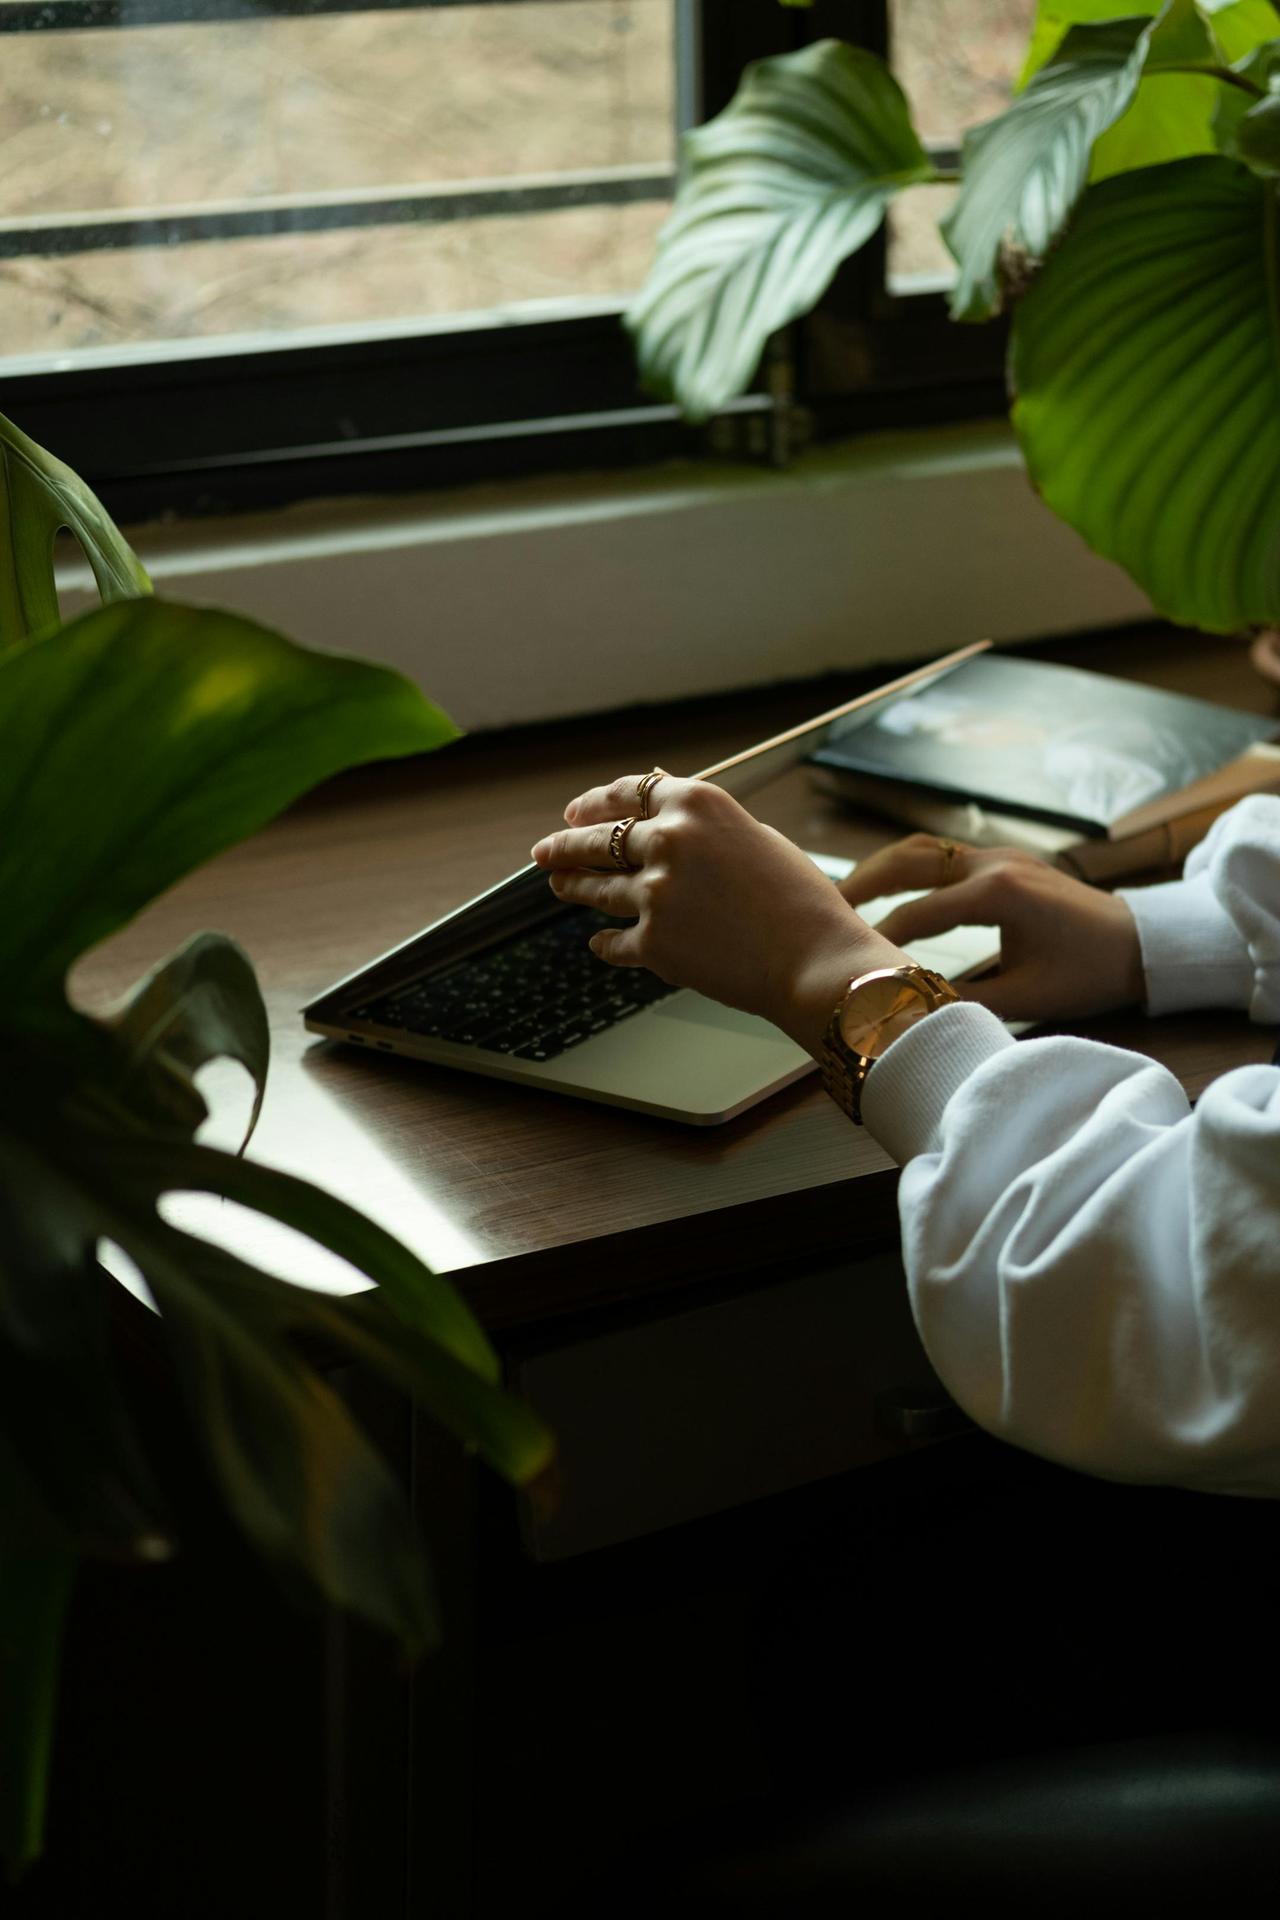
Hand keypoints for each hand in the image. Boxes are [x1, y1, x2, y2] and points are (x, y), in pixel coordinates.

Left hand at [530, 772, 902, 1054]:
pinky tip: (600, 944)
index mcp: (697, 803)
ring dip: (574, 887)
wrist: (815, 960)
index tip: (576, 812)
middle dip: (565, 844)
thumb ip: (702, 815)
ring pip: (597, 887)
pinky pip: (615, 942)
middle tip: (547, 850)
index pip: (628, 792)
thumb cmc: (800, 900)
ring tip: (561, 886)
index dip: (595, 802)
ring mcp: (656, 892)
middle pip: (598, 838)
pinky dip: (606, 944)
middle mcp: (669, 840)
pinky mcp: (653, 941)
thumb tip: (661, 782)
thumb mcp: (756, 836)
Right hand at [840, 834, 1144, 1022]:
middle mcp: (993, 863)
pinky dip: (907, 868)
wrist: (1142, 943)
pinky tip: (887, 889)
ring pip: (921, 849)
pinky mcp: (1003, 858)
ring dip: (881, 868)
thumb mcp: (1028, 997)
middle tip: (824, 908)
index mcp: (998, 894)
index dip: (877, 939)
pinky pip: (940, 854)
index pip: (917, 913)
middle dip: (862, 883)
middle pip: (908, 860)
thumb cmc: (1090, 973)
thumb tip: (910, 1013)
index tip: (843, 960)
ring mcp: (999, 854)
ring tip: (845, 895)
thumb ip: (965, 1003)